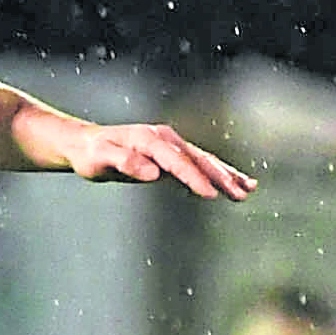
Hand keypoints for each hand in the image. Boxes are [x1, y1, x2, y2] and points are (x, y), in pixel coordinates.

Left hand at [47, 118, 252, 203]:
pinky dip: (218, 173)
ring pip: (204, 161)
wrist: (86, 144)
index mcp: (150, 139)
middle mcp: (165, 139)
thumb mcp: (100, 160)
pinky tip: (236, 183)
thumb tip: (152, 172)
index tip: (210, 195)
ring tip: (249, 189)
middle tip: (242, 194)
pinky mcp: (172, 156)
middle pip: (198, 159)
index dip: (194, 178)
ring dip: (227, 175)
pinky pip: (199, 164)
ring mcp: (171, 146)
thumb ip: (125, 162)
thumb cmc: (91, 154)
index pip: (177, 162)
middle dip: (222, 177)